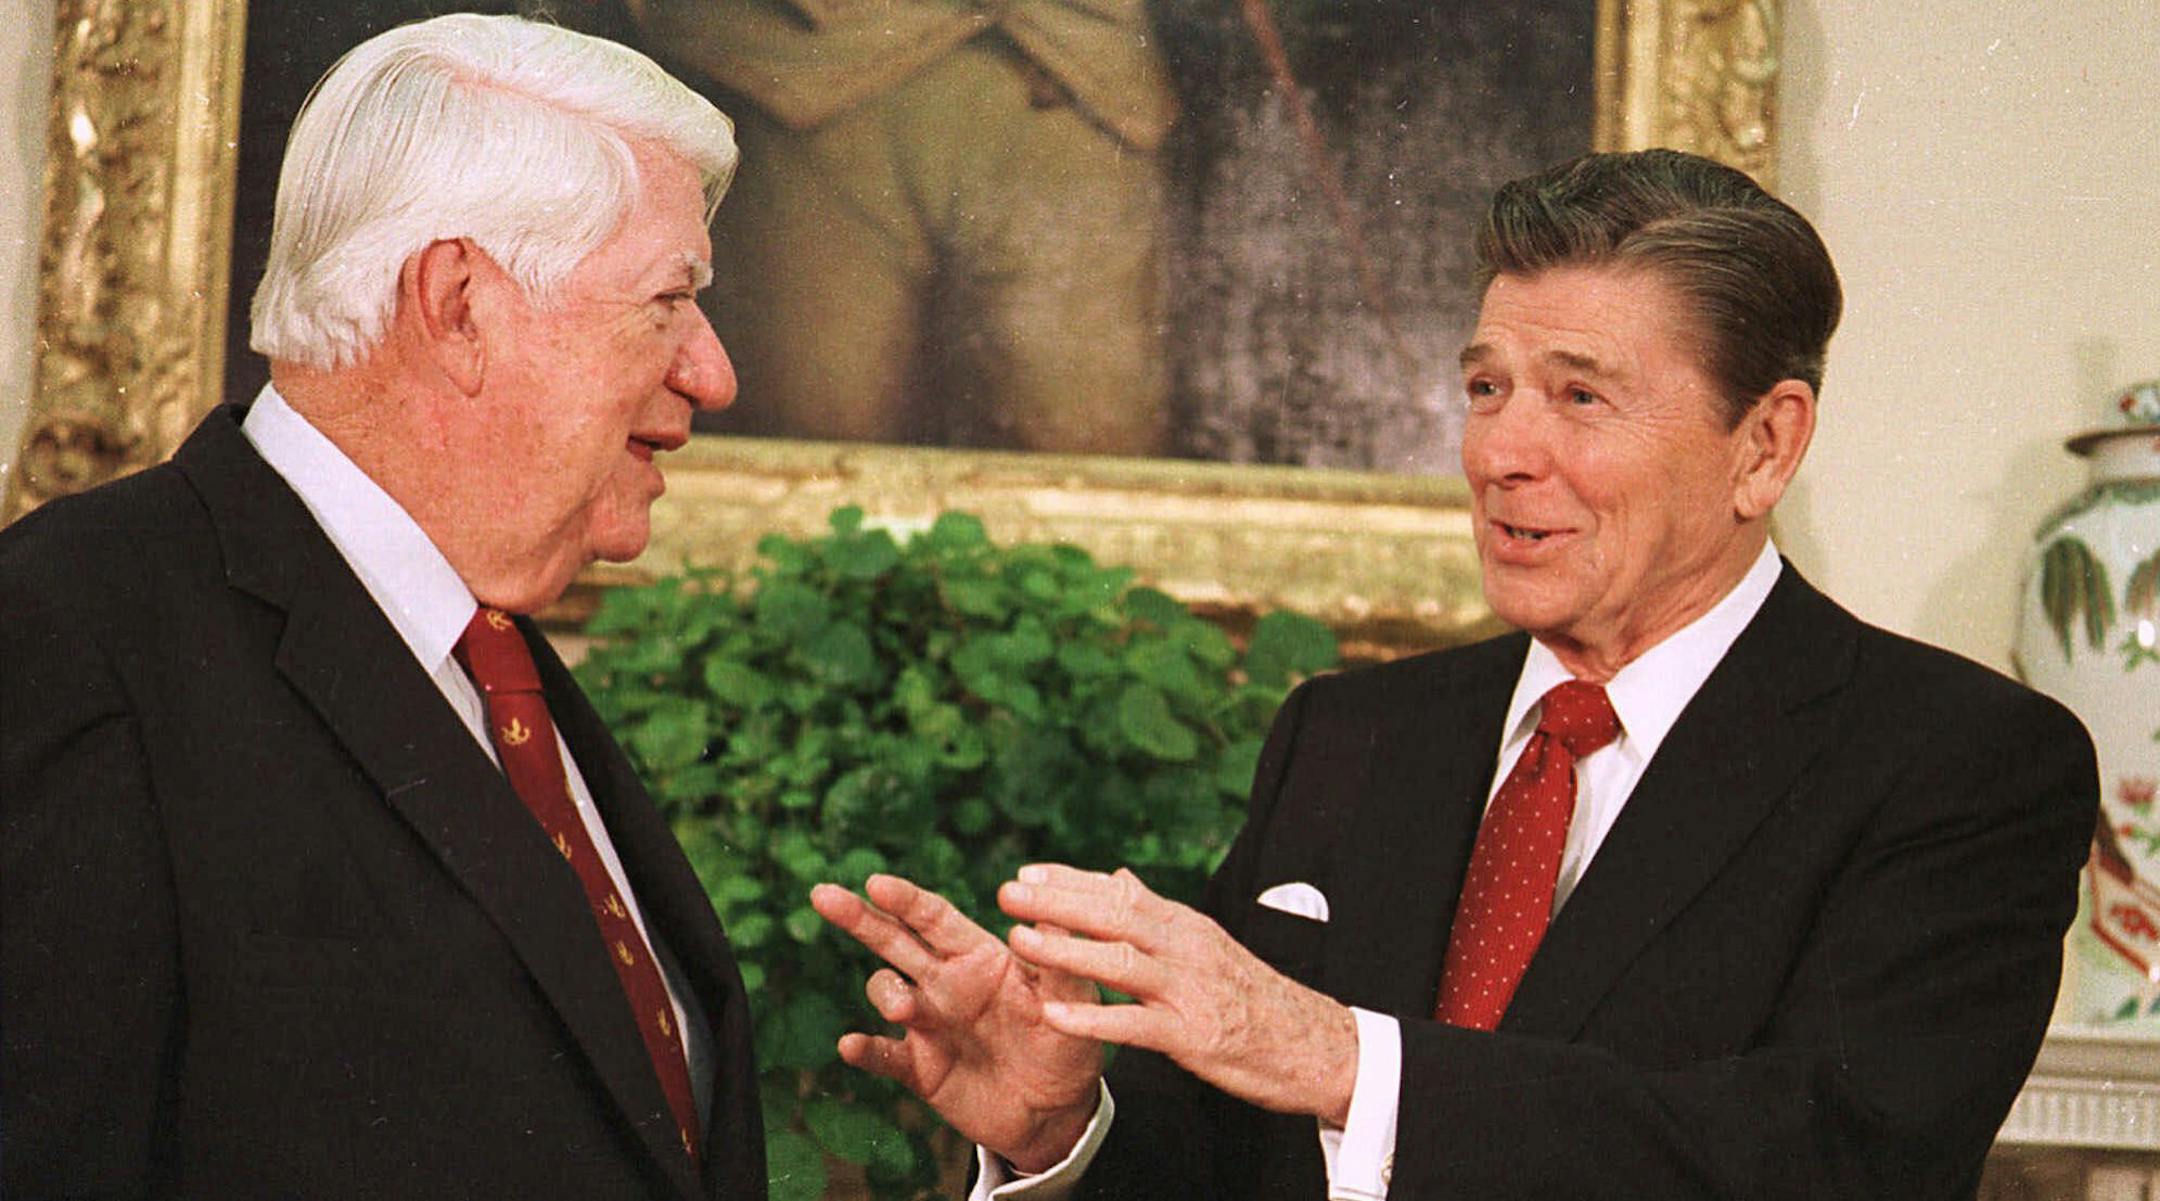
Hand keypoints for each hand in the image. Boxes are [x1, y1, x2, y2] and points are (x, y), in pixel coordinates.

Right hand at [810, 874, 1104, 1171]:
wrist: (1057, 1112)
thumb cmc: (1068, 1045)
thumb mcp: (1074, 1002)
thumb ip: (1059, 963)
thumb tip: (1048, 916)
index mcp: (980, 957)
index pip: (936, 918)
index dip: (906, 900)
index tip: (876, 882)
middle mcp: (947, 983)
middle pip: (894, 941)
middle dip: (859, 917)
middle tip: (824, 894)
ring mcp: (929, 1023)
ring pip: (886, 990)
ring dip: (884, 991)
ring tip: (901, 1006)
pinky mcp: (921, 1068)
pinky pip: (884, 1055)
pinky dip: (865, 1050)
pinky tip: (851, 1046)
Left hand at [1000, 864, 1359, 1124]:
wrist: (1317, 1046)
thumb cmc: (1255, 998)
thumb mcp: (1207, 946)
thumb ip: (1158, 914)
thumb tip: (1117, 875)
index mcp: (1187, 926)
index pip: (1122, 892)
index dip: (1072, 881)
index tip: (1027, 871)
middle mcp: (1188, 948)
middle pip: (1116, 915)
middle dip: (1058, 902)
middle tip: (1009, 891)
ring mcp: (1191, 991)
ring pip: (1122, 961)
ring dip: (1067, 949)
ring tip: (1019, 939)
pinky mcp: (1195, 1036)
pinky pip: (1136, 1026)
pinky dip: (1094, 1018)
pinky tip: (1055, 1014)